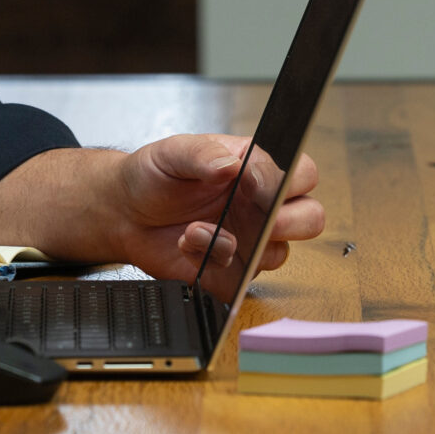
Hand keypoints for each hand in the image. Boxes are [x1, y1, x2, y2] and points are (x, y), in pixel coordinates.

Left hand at [113, 135, 324, 284]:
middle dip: (291, 223)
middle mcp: (261, 207)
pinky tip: (188, 246)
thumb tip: (231, 165)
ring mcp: (249, 241)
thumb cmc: (154, 176)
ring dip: (235, 245)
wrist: (124, 211)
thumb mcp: (173, 152)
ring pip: (276, 254)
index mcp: (256, 171)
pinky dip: (212, 267)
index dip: (285, 181)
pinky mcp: (230, 271)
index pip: (301, 174)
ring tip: (196, 230)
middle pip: (310, 219)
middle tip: (264, 222)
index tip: (252, 182)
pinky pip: (238, 281)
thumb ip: (202, 153)